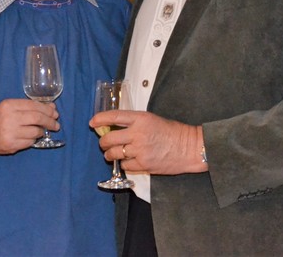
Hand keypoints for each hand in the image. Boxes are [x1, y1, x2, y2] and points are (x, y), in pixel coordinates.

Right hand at [0, 98, 58, 154]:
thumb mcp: (10, 107)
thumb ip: (29, 107)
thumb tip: (51, 108)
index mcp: (9, 105)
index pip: (34, 106)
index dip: (47, 110)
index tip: (54, 113)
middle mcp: (10, 118)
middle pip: (37, 118)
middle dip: (50, 121)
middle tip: (56, 124)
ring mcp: (10, 132)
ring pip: (35, 132)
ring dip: (42, 132)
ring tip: (42, 131)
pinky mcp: (11, 144)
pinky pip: (30, 142)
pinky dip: (34, 140)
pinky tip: (32, 137)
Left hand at [89, 110, 204, 174]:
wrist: (190, 148)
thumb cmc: (172, 132)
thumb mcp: (152, 119)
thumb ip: (133, 123)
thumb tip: (113, 128)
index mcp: (141, 118)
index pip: (114, 116)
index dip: (100, 119)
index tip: (92, 123)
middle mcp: (138, 133)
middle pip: (109, 138)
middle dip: (103, 142)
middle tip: (104, 143)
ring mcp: (141, 150)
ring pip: (114, 154)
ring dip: (109, 155)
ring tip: (111, 154)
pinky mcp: (144, 164)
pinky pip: (125, 165)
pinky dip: (124, 164)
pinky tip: (128, 161)